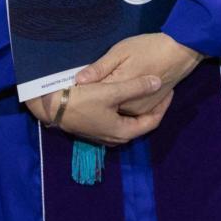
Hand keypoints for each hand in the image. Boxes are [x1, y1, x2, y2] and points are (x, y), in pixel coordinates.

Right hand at [27, 75, 173, 146]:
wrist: (51, 107)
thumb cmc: (82, 100)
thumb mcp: (111, 91)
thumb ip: (136, 87)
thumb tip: (159, 82)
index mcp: (123, 132)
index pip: (152, 121)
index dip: (163, 105)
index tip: (170, 89)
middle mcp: (116, 137)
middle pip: (141, 122)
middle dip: (152, 106)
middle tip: (159, 89)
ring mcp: (105, 133)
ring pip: (129, 119)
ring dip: (138, 106)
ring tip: (145, 89)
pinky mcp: (95, 126)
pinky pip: (118, 117)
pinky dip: (126, 107)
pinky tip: (125, 93)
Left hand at [74, 33, 203, 115]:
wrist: (180, 52)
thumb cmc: (148, 48)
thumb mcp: (119, 52)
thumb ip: (100, 69)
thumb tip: (78, 81)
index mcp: (120, 94)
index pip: (94, 98)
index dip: (84, 93)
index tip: (75, 85)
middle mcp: (131, 108)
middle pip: (106, 108)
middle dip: (97, 99)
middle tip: (89, 85)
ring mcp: (142, 110)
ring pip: (119, 111)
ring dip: (110, 102)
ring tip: (103, 87)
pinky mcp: (150, 108)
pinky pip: (131, 110)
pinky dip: (123, 102)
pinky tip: (120, 88)